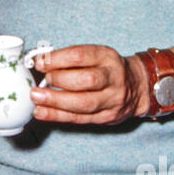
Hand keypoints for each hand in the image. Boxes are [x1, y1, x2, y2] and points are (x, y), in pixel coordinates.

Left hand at [29, 44, 149, 124]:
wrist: (137, 87)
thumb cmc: (107, 69)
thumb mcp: (96, 56)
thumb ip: (71, 59)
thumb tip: (40, 62)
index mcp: (107, 57)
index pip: (80, 56)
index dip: (56, 59)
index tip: (39, 62)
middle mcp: (113, 78)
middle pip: (86, 80)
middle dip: (59, 80)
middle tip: (42, 81)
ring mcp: (112, 99)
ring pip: (83, 103)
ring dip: (55, 101)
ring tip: (36, 98)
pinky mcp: (106, 117)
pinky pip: (79, 118)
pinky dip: (57, 116)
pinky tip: (41, 112)